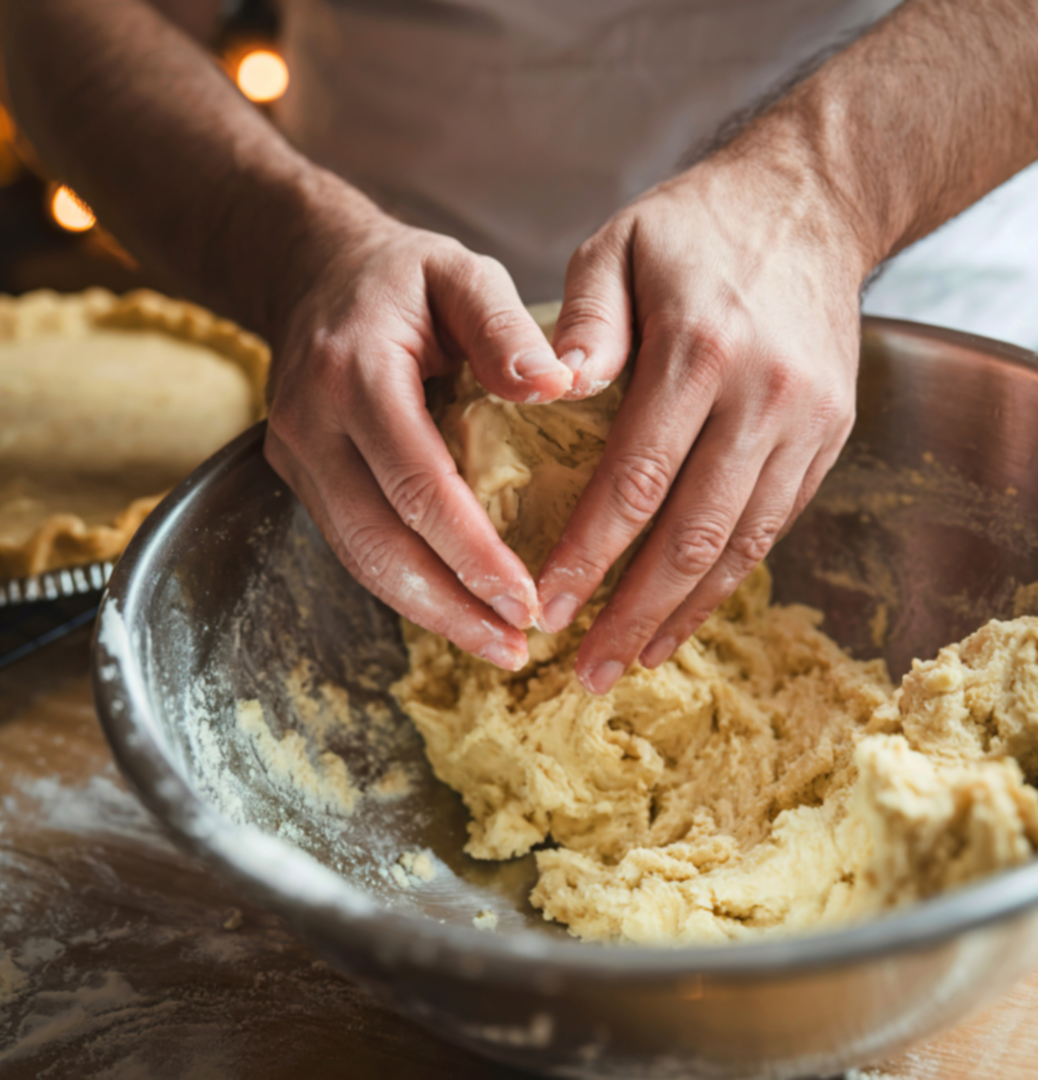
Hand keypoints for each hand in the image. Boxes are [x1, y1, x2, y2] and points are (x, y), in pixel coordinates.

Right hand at [265, 207, 573, 669]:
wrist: (315, 273)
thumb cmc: (402, 277)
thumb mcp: (460, 274)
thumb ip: (504, 326)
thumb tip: (558, 386)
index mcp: (354, 373)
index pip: (416, 483)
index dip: (471, 551)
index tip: (526, 599)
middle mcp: (311, 424)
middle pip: (377, 542)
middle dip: (449, 606)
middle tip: (513, 648)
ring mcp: (296, 457)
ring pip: (358, 559)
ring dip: (427, 612)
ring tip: (494, 646)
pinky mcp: (301, 479)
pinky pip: (352, 547)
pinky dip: (406, 586)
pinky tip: (456, 609)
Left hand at [538, 150, 872, 692]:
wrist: (813, 203)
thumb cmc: (694, 226)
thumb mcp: (618, 245)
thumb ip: (581, 321)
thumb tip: (545, 390)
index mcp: (699, 351)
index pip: (633, 480)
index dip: (587, 555)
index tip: (544, 608)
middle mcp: (762, 397)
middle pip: (691, 533)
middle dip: (631, 611)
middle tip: (582, 669)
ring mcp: (806, 423)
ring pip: (741, 546)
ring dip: (682, 614)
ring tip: (629, 663)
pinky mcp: (828, 438)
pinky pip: (774, 527)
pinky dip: (728, 581)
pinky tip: (686, 615)